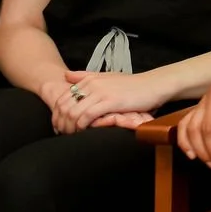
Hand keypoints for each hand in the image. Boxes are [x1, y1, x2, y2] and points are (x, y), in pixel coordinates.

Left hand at [52, 69, 169, 134]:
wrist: (153, 85)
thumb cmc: (132, 85)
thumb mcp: (107, 77)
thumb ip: (86, 76)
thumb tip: (66, 75)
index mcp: (89, 79)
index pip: (62, 98)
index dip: (56, 115)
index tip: (59, 126)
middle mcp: (92, 84)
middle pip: (64, 106)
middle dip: (60, 123)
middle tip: (62, 134)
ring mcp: (100, 92)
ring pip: (73, 112)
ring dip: (69, 127)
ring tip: (71, 136)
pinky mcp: (110, 101)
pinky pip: (87, 115)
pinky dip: (81, 126)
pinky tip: (83, 132)